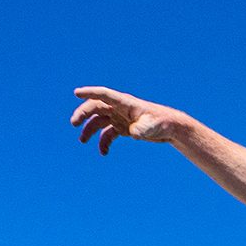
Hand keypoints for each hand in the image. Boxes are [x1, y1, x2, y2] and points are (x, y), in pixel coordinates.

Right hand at [71, 86, 190, 154]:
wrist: (171, 128)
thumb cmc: (162, 123)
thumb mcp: (151, 126)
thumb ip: (140, 129)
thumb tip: (131, 132)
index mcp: (125, 103)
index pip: (104, 94)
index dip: (90, 92)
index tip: (76, 93)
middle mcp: (120, 109)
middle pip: (96, 107)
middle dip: (83, 114)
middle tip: (74, 123)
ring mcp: (120, 118)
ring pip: (99, 121)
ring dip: (89, 130)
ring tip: (82, 140)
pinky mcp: (123, 128)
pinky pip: (108, 134)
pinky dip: (104, 142)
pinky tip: (103, 153)